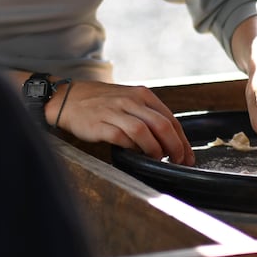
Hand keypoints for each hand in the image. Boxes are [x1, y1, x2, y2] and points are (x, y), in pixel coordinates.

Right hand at [51, 80, 194, 165]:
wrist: (69, 98)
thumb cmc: (102, 102)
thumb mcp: (129, 99)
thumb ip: (149, 115)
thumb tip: (171, 140)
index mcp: (142, 95)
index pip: (170, 119)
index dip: (182, 141)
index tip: (187, 156)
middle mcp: (130, 101)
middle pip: (161, 125)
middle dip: (174, 147)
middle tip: (178, 161)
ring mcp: (114, 112)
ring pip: (143, 132)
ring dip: (154, 149)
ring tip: (157, 159)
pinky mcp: (100, 124)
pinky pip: (121, 138)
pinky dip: (132, 148)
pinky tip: (135, 154)